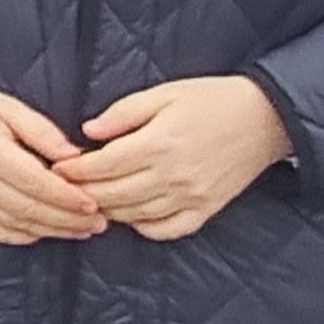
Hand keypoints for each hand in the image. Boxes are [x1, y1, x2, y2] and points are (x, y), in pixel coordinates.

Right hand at [0, 83, 107, 246]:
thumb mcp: (8, 107)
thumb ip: (42, 131)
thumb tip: (75, 156)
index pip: (36, 183)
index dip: (67, 197)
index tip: (93, 203)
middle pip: (30, 209)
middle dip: (68, 220)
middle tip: (98, 223)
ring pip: (17, 225)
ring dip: (53, 231)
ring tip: (82, 230)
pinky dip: (26, 236)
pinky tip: (48, 232)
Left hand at [56, 75, 294, 241]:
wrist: (266, 118)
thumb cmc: (213, 99)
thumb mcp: (165, 93)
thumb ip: (123, 113)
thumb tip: (88, 132)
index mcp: (159, 142)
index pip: (103, 165)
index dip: (75, 170)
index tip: (57, 168)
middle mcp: (173, 175)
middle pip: (113, 195)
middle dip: (82, 193)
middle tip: (63, 189)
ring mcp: (190, 197)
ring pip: (134, 215)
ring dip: (107, 211)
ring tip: (89, 202)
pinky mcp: (205, 210)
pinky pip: (166, 230)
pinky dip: (142, 227)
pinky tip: (129, 216)